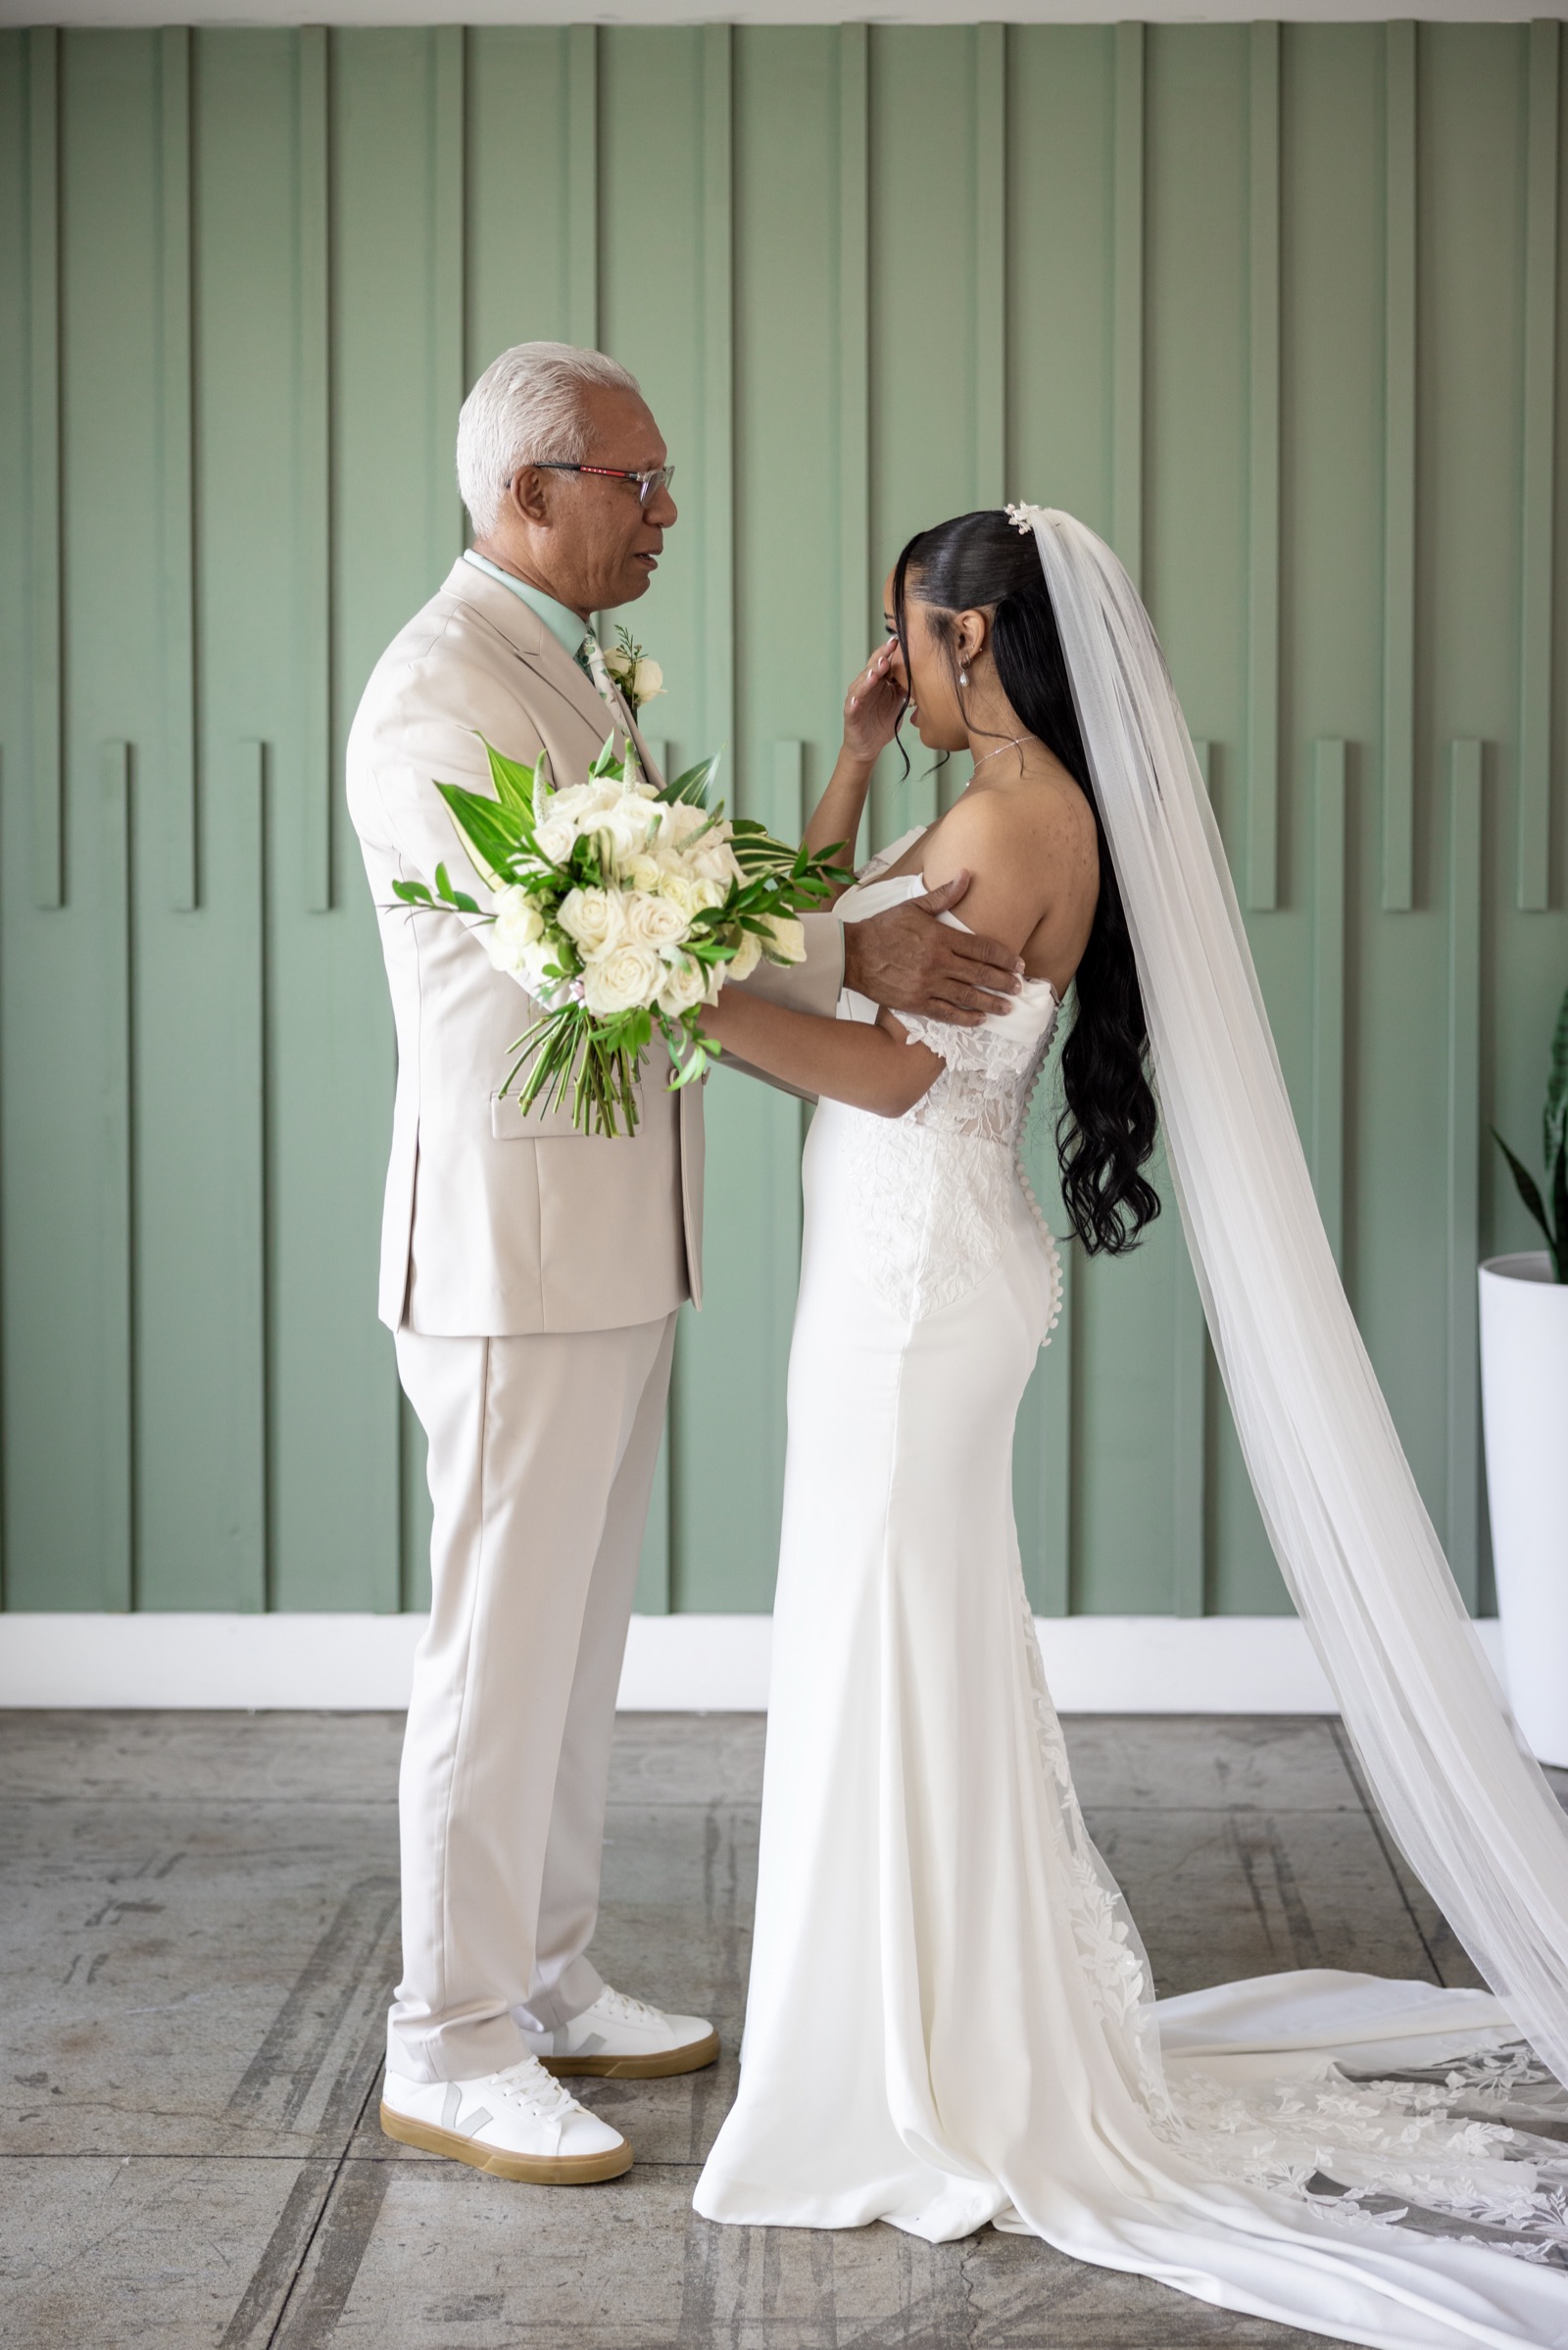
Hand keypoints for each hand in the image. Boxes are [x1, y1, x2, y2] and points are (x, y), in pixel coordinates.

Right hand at [841, 640, 904, 766]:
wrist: (868, 746)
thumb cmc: (881, 722)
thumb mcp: (898, 702)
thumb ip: (906, 687)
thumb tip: (921, 672)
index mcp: (879, 681)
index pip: (884, 662)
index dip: (891, 652)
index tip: (901, 641)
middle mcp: (866, 686)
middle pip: (872, 668)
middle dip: (881, 658)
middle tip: (890, 649)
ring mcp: (857, 698)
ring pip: (861, 684)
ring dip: (868, 677)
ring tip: (876, 672)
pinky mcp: (850, 713)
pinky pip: (851, 706)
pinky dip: (854, 701)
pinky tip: (858, 698)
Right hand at [841, 874, 1022, 1025]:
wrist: (853, 954)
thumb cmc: (883, 928)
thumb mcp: (914, 907)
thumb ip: (944, 895)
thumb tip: (966, 875)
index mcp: (940, 937)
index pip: (982, 948)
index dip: (1005, 958)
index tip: (1019, 965)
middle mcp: (938, 962)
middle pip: (981, 974)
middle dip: (1004, 981)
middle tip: (1020, 988)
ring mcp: (927, 985)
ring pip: (968, 996)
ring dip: (991, 1002)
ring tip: (1007, 1007)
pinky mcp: (916, 1003)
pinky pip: (946, 1013)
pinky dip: (965, 1018)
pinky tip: (979, 1019)